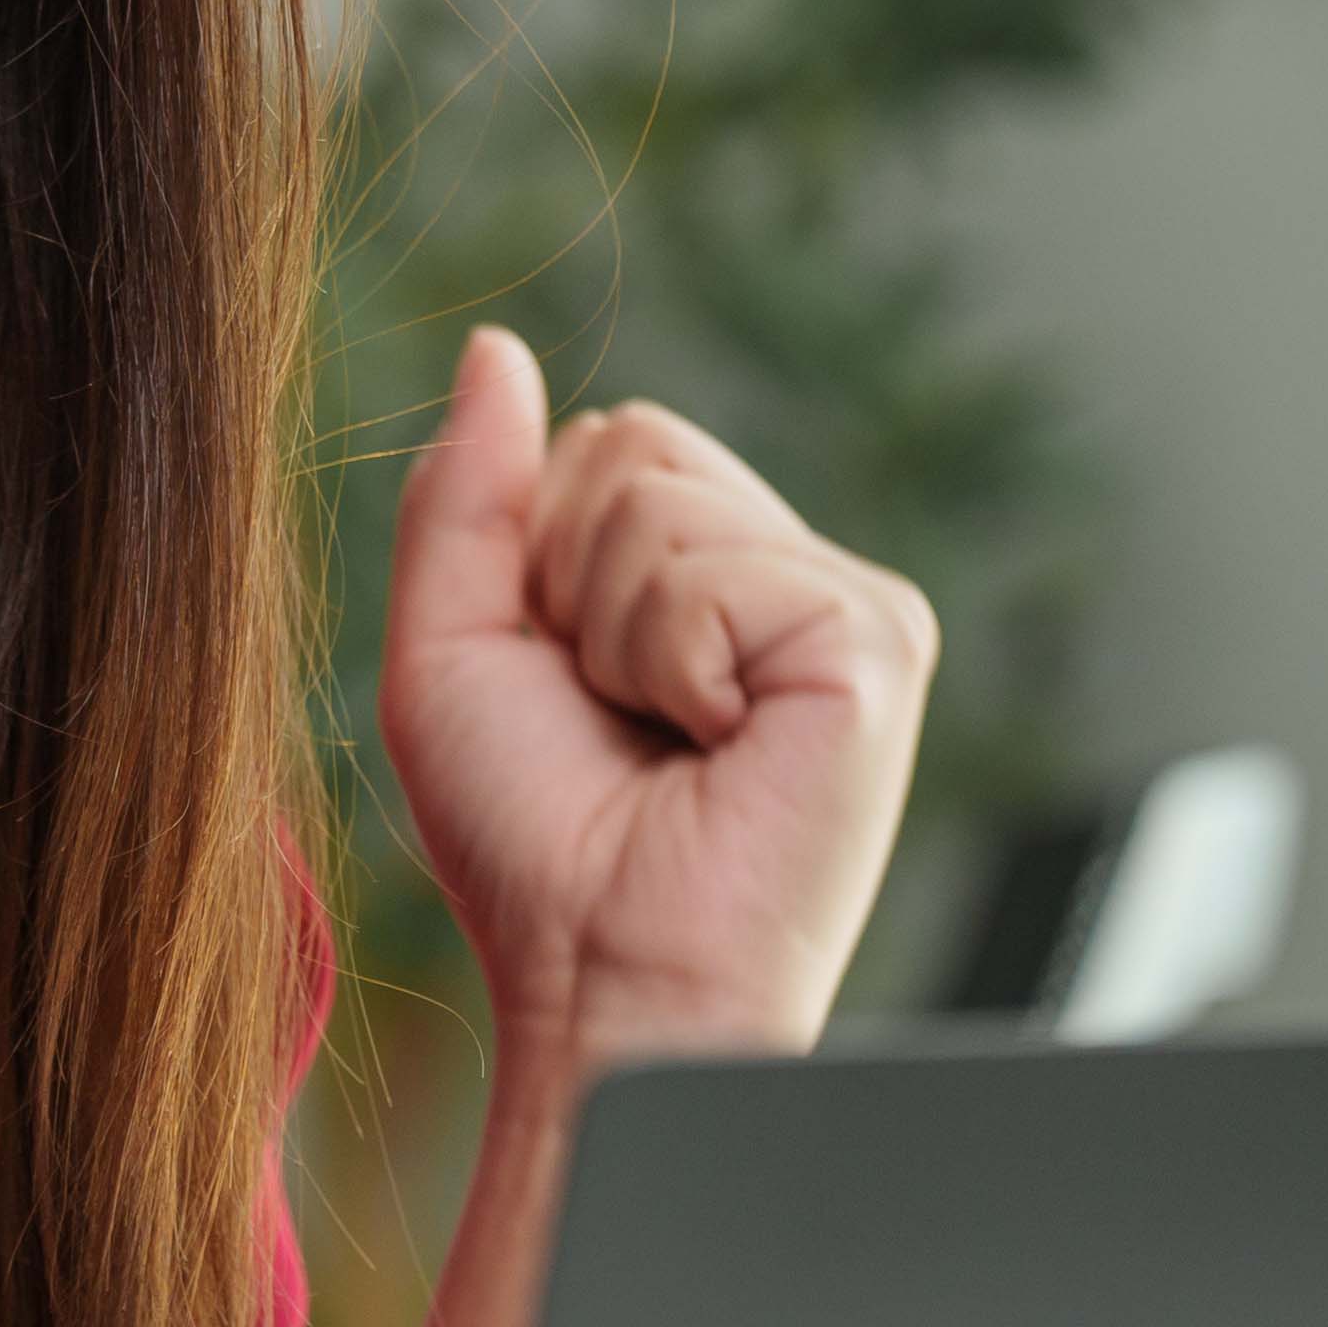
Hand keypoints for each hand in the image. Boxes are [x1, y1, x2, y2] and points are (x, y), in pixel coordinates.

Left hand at [382, 325, 937, 1093]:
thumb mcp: (452, 650)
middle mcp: (795, 573)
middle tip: (617, 715)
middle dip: (571, 585)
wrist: (601, 978)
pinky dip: (668, 663)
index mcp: (716, 569)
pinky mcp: (876, 644)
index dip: (542, 560)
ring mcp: (849, 604)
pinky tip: (715, 746)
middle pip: (635, 443)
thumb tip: (494, 348)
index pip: (608, 439)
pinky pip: (713, 572)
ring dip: (615, 636)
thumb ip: (468, 495)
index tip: (572, 684)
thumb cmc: (534, 844)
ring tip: (664, 738)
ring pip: (662, 500)